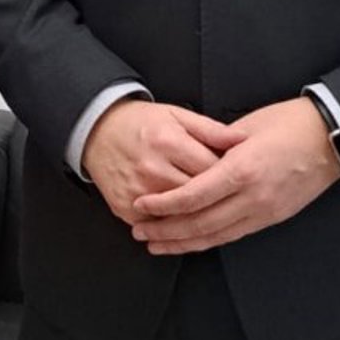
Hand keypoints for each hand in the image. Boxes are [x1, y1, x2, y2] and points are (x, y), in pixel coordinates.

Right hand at [82, 99, 245, 225]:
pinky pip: (157, 224)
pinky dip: (171, 223)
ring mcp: (137, 191)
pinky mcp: (125, 207)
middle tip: (226, 197)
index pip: (211, 171)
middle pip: (198, 197)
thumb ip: (212, 130)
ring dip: (196, 216)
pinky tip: (182, 217)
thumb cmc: (139, 123)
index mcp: (168, 142)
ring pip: (179, 216)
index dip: (229, 178)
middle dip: (215, 199)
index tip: (236, 180)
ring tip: (208, 209)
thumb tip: (242, 140)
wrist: (97, 131)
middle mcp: (151, 169)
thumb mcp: (178, 115)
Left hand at [129, 96, 339, 253]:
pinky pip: (234, 234)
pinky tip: (191, 243)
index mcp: (243, 169)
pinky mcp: (273, 217)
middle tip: (140, 232)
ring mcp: (265, 210)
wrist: (332, 138)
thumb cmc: (289, 123)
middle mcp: (253, 195)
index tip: (141, 206)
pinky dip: (209, 240)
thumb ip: (214, 146)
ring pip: (217, 236)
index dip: (164, 205)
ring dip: (184, 243)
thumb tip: (186, 160)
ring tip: (157, 245)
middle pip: (201, 223)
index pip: (194, 196)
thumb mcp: (245, 126)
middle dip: (166, 231)